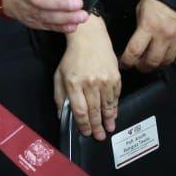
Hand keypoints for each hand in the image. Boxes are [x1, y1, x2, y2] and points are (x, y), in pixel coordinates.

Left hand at [55, 20, 121, 140]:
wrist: (90, 39)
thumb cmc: (72, 58)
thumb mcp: (59, 75)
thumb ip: (59, 96)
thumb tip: (62, 115)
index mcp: (73, 83)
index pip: (80, 110)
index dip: (83, 124)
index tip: (86, 132)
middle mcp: (90, 83)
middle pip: (94, 111)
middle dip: (97, 126)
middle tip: (99, 137)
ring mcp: (104, 80)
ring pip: (107, 106)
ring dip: (108, 120)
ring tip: (109, 129)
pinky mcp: (115, 77)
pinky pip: (115, 97)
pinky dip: (115, 108)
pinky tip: (114, 115)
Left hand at [121, 0, 175, 71]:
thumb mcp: (141, 10)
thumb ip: (139, 27)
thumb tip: (134, 42)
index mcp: (148, 26)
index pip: (134, 51)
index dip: (127, 61)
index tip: (124, 64)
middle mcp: (164, 35)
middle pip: (151, 62)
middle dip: (142, 67)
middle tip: (139, 65)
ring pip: (167, 62)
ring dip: (158, 64)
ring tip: (154, 61)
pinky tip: (171, 55)